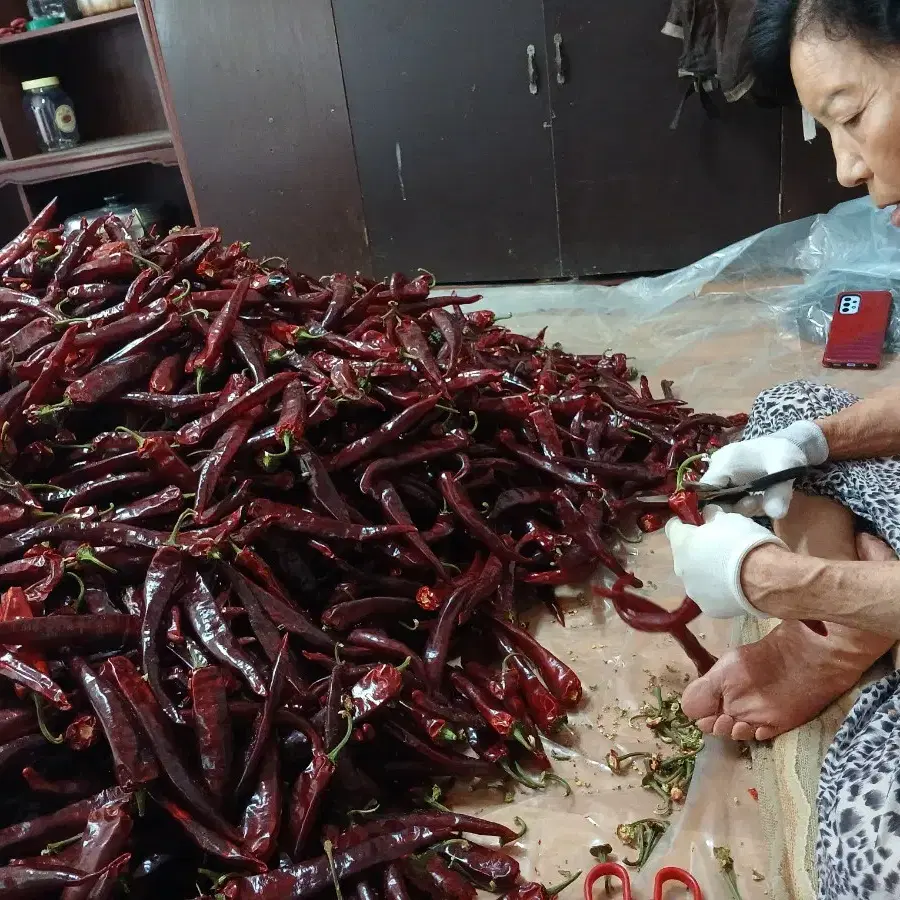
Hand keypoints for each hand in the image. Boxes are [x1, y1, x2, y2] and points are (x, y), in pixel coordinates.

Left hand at [665, 505, 787, 617]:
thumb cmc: (743, 542)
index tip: (696, 523)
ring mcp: (693, 591)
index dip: (684, 524)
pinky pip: (710, 596)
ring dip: (708, 573)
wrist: (764, 577)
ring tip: (731, 571)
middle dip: (698, 551)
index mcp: (681, 543)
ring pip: (696, 577)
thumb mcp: (728, 518)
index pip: (672, 528)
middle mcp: (681, 568)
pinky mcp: (708, 608)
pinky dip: (719, 591)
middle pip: (685, 555)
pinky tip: (736, 587)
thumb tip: (707, 515)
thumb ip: (712, 516)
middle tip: (720, 548)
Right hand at [700, 420, 827, 518]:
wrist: (790, 444)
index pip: (705, 492)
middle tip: (757, 504)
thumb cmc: (785, 454)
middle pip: (714, 498)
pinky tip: (760, 497)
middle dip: (736, 508)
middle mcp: (717, 467)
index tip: (740, 515)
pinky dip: (744, 501)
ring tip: (762, 500)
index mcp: (724, 463)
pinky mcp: (729, 476)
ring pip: (723, 499)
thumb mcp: (785, 470)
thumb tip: (775, 514)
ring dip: (742, 506)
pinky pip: (730, 496)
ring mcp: (723, 471)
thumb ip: (779, 492)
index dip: (718, 508)